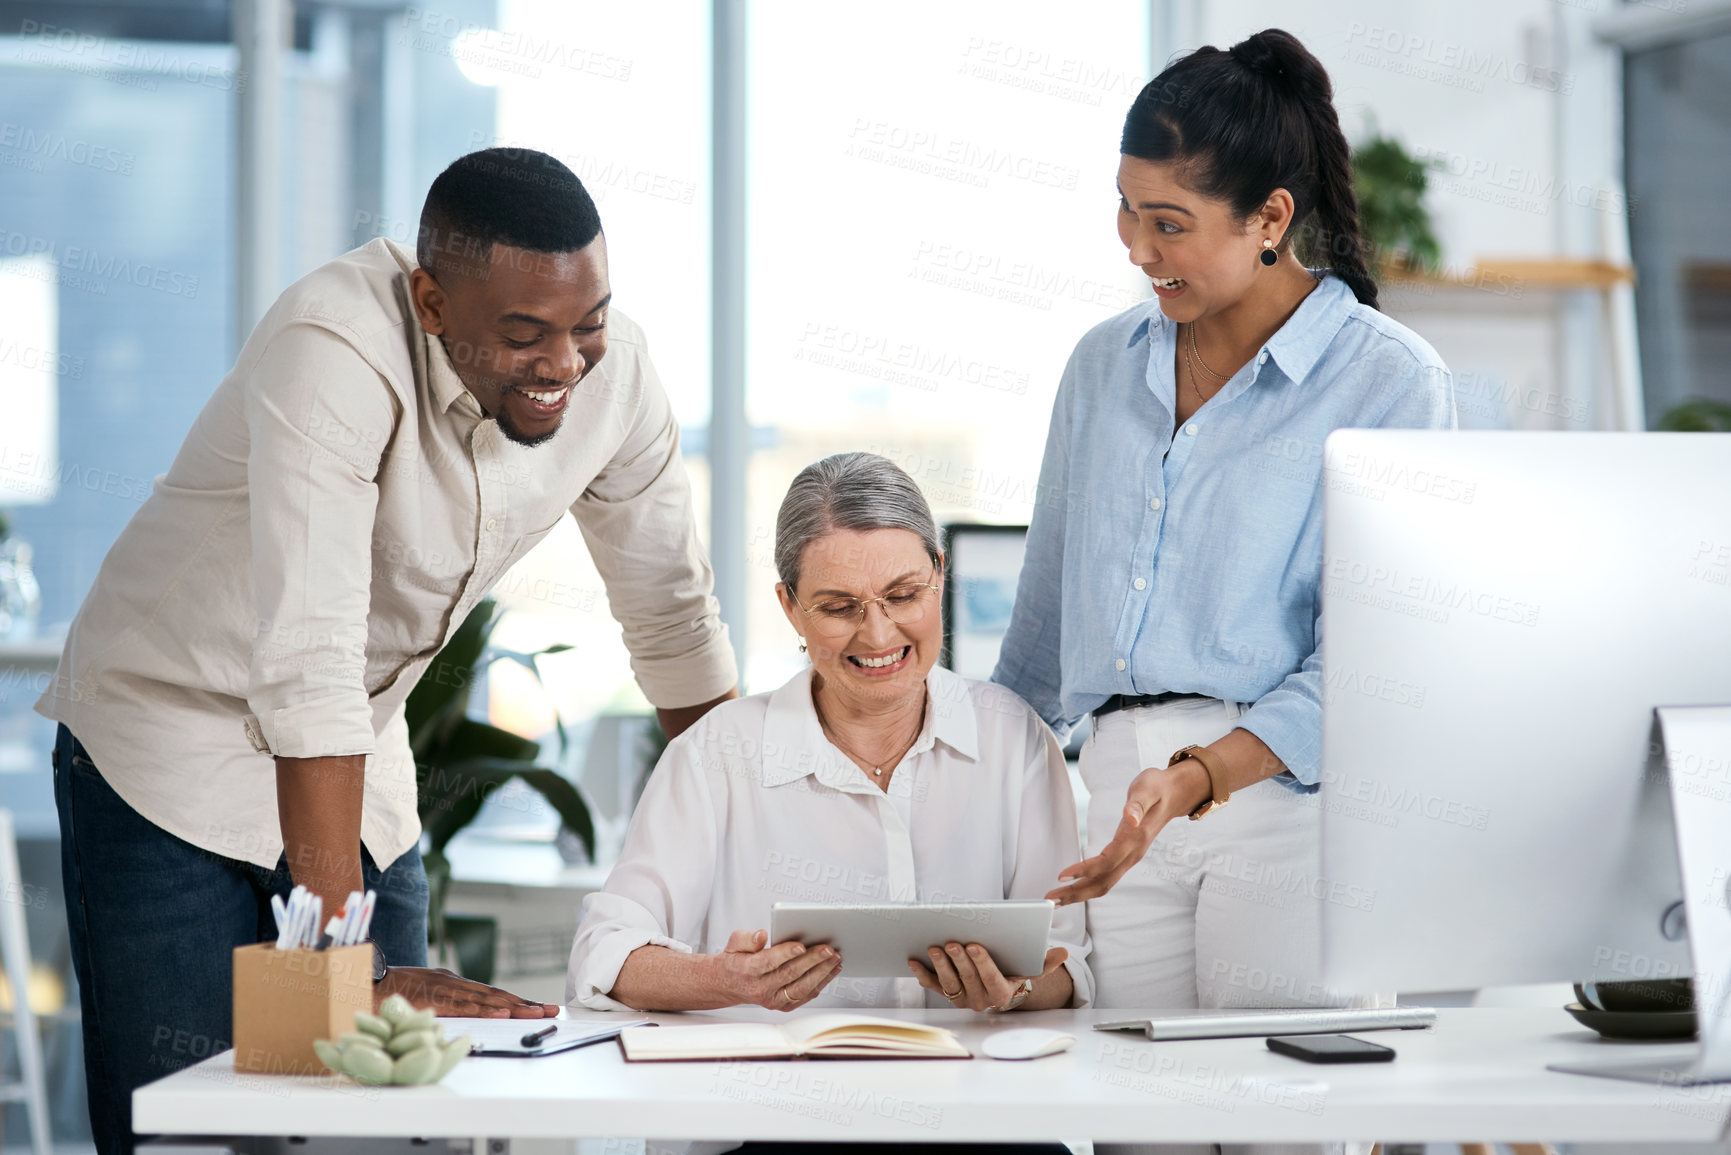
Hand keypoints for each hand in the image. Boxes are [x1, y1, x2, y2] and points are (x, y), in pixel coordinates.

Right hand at [377, 965, 560, 1017]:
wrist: (361, 980)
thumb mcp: (421, 997)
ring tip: (537, 1012)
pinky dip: (484, 1008)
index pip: (491, 993)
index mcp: (451, 982)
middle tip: (551, 1010)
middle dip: (525, 1003)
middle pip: (495, 994)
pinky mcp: (432, 995)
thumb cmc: (388, 992)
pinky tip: (503, 1013)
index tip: (539, 1008)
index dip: (516, 1001)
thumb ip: (441, 1004)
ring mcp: (443, 987)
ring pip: (485, 998)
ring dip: (514, 1006)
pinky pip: (462, 1004)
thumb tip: (460, 1018)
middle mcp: (452, 982)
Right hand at [710, 929, 841, 1010]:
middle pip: (790, 974)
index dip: (785, 953)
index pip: (769, 962)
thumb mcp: (734, 943)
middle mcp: (761, 988)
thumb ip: (746, 938)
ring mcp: (774, 999)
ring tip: (835, 958)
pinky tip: (832, 970)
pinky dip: (821, 983)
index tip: (801, 945)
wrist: (730, 984)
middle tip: (828, 949)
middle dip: (812, 960)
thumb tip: (761, 936)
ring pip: (801, 987)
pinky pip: (805, 995)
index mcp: (748, 970)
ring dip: (821, 973)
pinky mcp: (784, 1005)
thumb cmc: (737, 960)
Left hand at [908, 943, 1067, 1011]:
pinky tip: (913, 960)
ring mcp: (962, 999)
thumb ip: (1046, 962)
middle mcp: (981, 1000)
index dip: (982, 963)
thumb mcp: (1030, 969)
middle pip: (968, 980)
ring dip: (940, 966)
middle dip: (959, 960)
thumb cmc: (1014, 973)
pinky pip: (933, 987)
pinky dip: (922, 975)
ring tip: (934, 947)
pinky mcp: (948, 995)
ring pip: (949, 984)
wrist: (1000, 991)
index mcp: (1002, 993)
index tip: (975, 945)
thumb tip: (1063, 952)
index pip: (991, 978)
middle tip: (952, 941)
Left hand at [1045, 759, 1210, 904]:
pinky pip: (1106, 878)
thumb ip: (1137, 803)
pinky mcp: (1126, 857)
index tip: (1062, 875)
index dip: (1084, 870)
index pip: (1107, 861)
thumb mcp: (1147, 788)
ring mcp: (1130, 858)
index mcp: (1135, 838)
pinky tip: (1074, 888)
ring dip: (1080, 894)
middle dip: (1077, 892)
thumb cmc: (1158, 789)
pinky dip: (1088, 887)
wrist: (1175, 794)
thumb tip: (1129, 817)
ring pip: (1104, 884)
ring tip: (1057, 899)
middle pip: (1103, 881)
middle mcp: (1133, 854)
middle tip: (1051, 899)